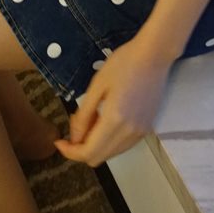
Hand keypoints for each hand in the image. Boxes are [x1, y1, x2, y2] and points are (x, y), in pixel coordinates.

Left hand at [53, 39, 170, 167]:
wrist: (154, 55)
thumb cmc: (123, 64)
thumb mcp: (97, 85)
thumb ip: (84, 114)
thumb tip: (74, 138)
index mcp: (114, 121)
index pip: (88, 152)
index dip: (70, 152)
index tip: (59, 141)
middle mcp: (129, 133)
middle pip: (99, 158)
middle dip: (81, 148)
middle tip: (76, 124)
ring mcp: (140, 133)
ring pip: (111, 153)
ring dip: (96, 144)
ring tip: (92, 118)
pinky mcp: (147, 129)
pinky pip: (123, 145)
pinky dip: (110, 140)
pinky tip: (107, 119)